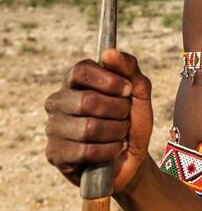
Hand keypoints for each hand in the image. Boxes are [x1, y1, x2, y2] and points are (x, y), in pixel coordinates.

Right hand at [44, 49, 152, 193]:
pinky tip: (113, 150)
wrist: (133, 158)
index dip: (109, 81)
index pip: (81, 70)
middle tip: (125, 117)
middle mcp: (58, 100)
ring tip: (120, 134)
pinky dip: (108, 151)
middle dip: (117, 111)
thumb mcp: (139, 91)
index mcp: (75, 81)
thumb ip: (129, 68)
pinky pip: (84, 151)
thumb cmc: (133, 120)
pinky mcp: (54, 153)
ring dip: (115, 132)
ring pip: (87, 128)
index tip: (127, 90)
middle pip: (86, 101)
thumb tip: (108, 52)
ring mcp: (53, 127)